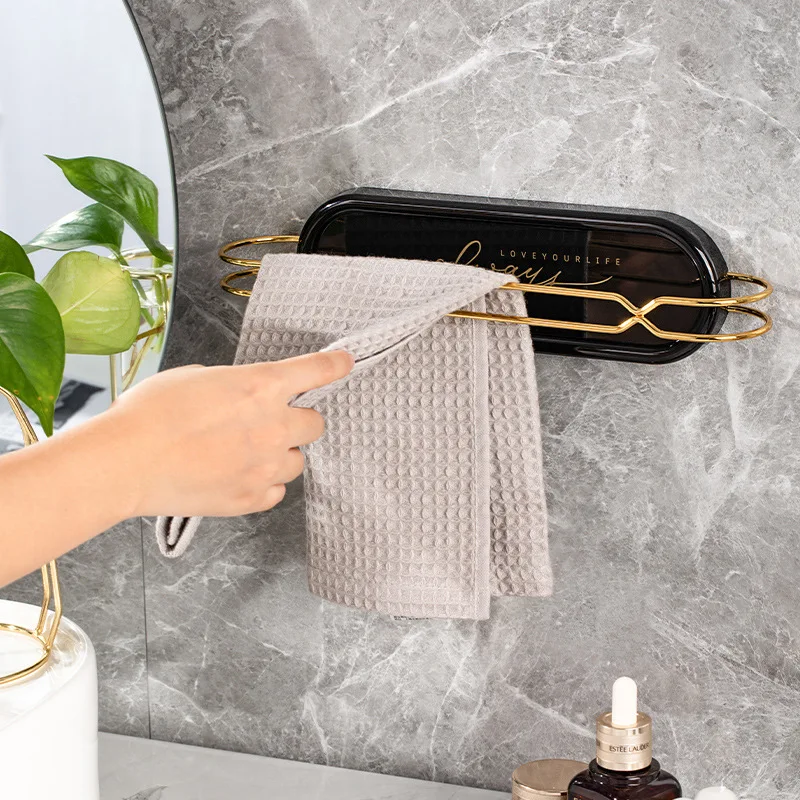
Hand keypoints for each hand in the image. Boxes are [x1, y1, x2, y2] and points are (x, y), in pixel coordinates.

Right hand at [104, 351, 353, 518]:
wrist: (127, 462)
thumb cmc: (151, 414)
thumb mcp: (196, 378)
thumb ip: (233, 386)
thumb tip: (242, 397)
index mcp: (261, 386)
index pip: (316, 371)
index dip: (335, 365)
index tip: (345, 363)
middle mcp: (274, 425)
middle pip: (316, 424)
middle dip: (298, 422)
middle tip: (273, 424)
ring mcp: (266, 465)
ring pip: (297, 461)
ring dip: (280, 456)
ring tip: (245, 455)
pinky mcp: (253, 499)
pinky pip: (276, 491)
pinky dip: (263, 484)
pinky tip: (237, 477)